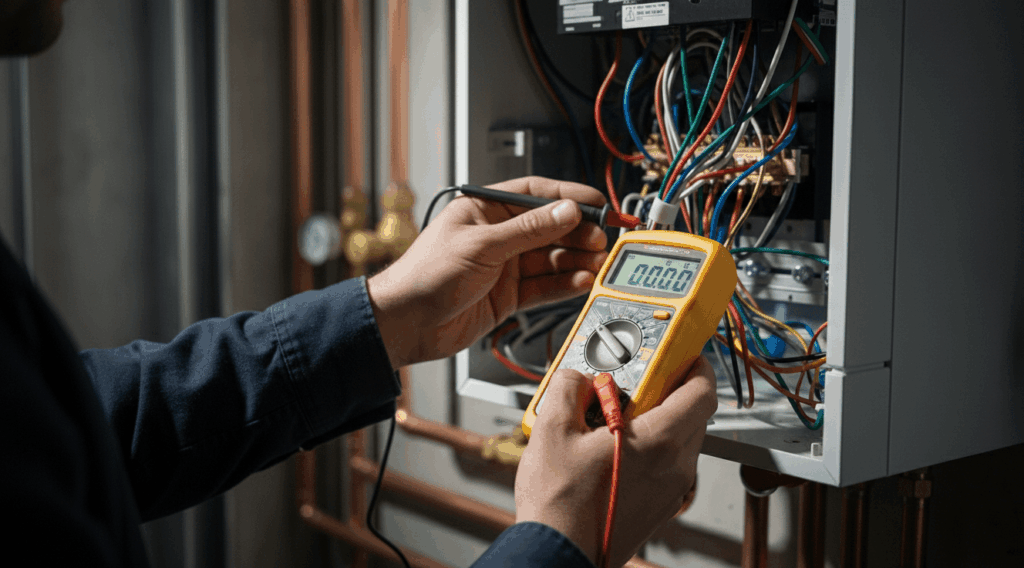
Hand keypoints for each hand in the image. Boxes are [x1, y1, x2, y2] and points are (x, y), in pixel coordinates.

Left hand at [367, 176, 608, 368]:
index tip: (597, 202)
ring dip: (576, 261)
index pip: (535, 194)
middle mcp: (497, 236)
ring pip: (550, 259)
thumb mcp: (482, 245)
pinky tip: (582, 282)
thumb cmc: (424, 276)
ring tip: (598, 263)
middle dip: (578, 233)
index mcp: (484, 209)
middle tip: (602, 239)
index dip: (568, 196)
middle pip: (549, 228)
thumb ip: (528, 230)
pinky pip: (544, 287)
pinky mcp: (507, 296)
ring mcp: (503, 267)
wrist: (405, 324)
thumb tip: (566, 211)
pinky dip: (565, 285)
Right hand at [514, 358, 717, 566]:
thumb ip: (567, 388)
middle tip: (639, 379)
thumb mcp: (551, 429)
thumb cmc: (560, 504)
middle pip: (694, 415)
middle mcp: (674, 467)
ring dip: (660, 420)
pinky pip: (667, 465)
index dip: (697, 366)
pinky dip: (651, 447)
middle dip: (671, 390)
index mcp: (658, 441)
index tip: (684, 354)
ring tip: (617, 414)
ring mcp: (670, 491)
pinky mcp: (659, 507)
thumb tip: (575, 378)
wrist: (558, 555)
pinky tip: (613, 447)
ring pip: (681, 441)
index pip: (702, 392)